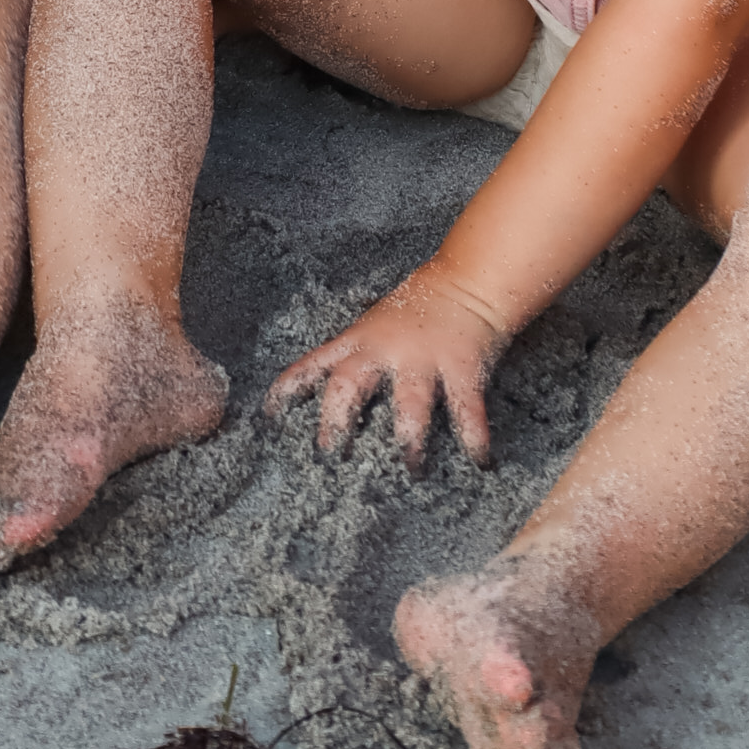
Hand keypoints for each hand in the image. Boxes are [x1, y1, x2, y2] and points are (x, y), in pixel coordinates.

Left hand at [265, 265, 506, 469]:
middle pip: (350, 384)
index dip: (290, 389)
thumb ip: (357, 356)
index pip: (315, 365)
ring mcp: (424, 358)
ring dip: (409, 437)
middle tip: (329, 454)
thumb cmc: (416, 308)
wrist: (467, 282)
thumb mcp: (375, 325)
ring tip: (410, 467)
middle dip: (337, 419)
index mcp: (360, 341)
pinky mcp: (462, 364)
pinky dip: (473, 436)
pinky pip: (465, 406)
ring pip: (410, 402)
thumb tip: (332, 399)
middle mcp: (385, 350)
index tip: (269, 417)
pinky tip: (480, 461)